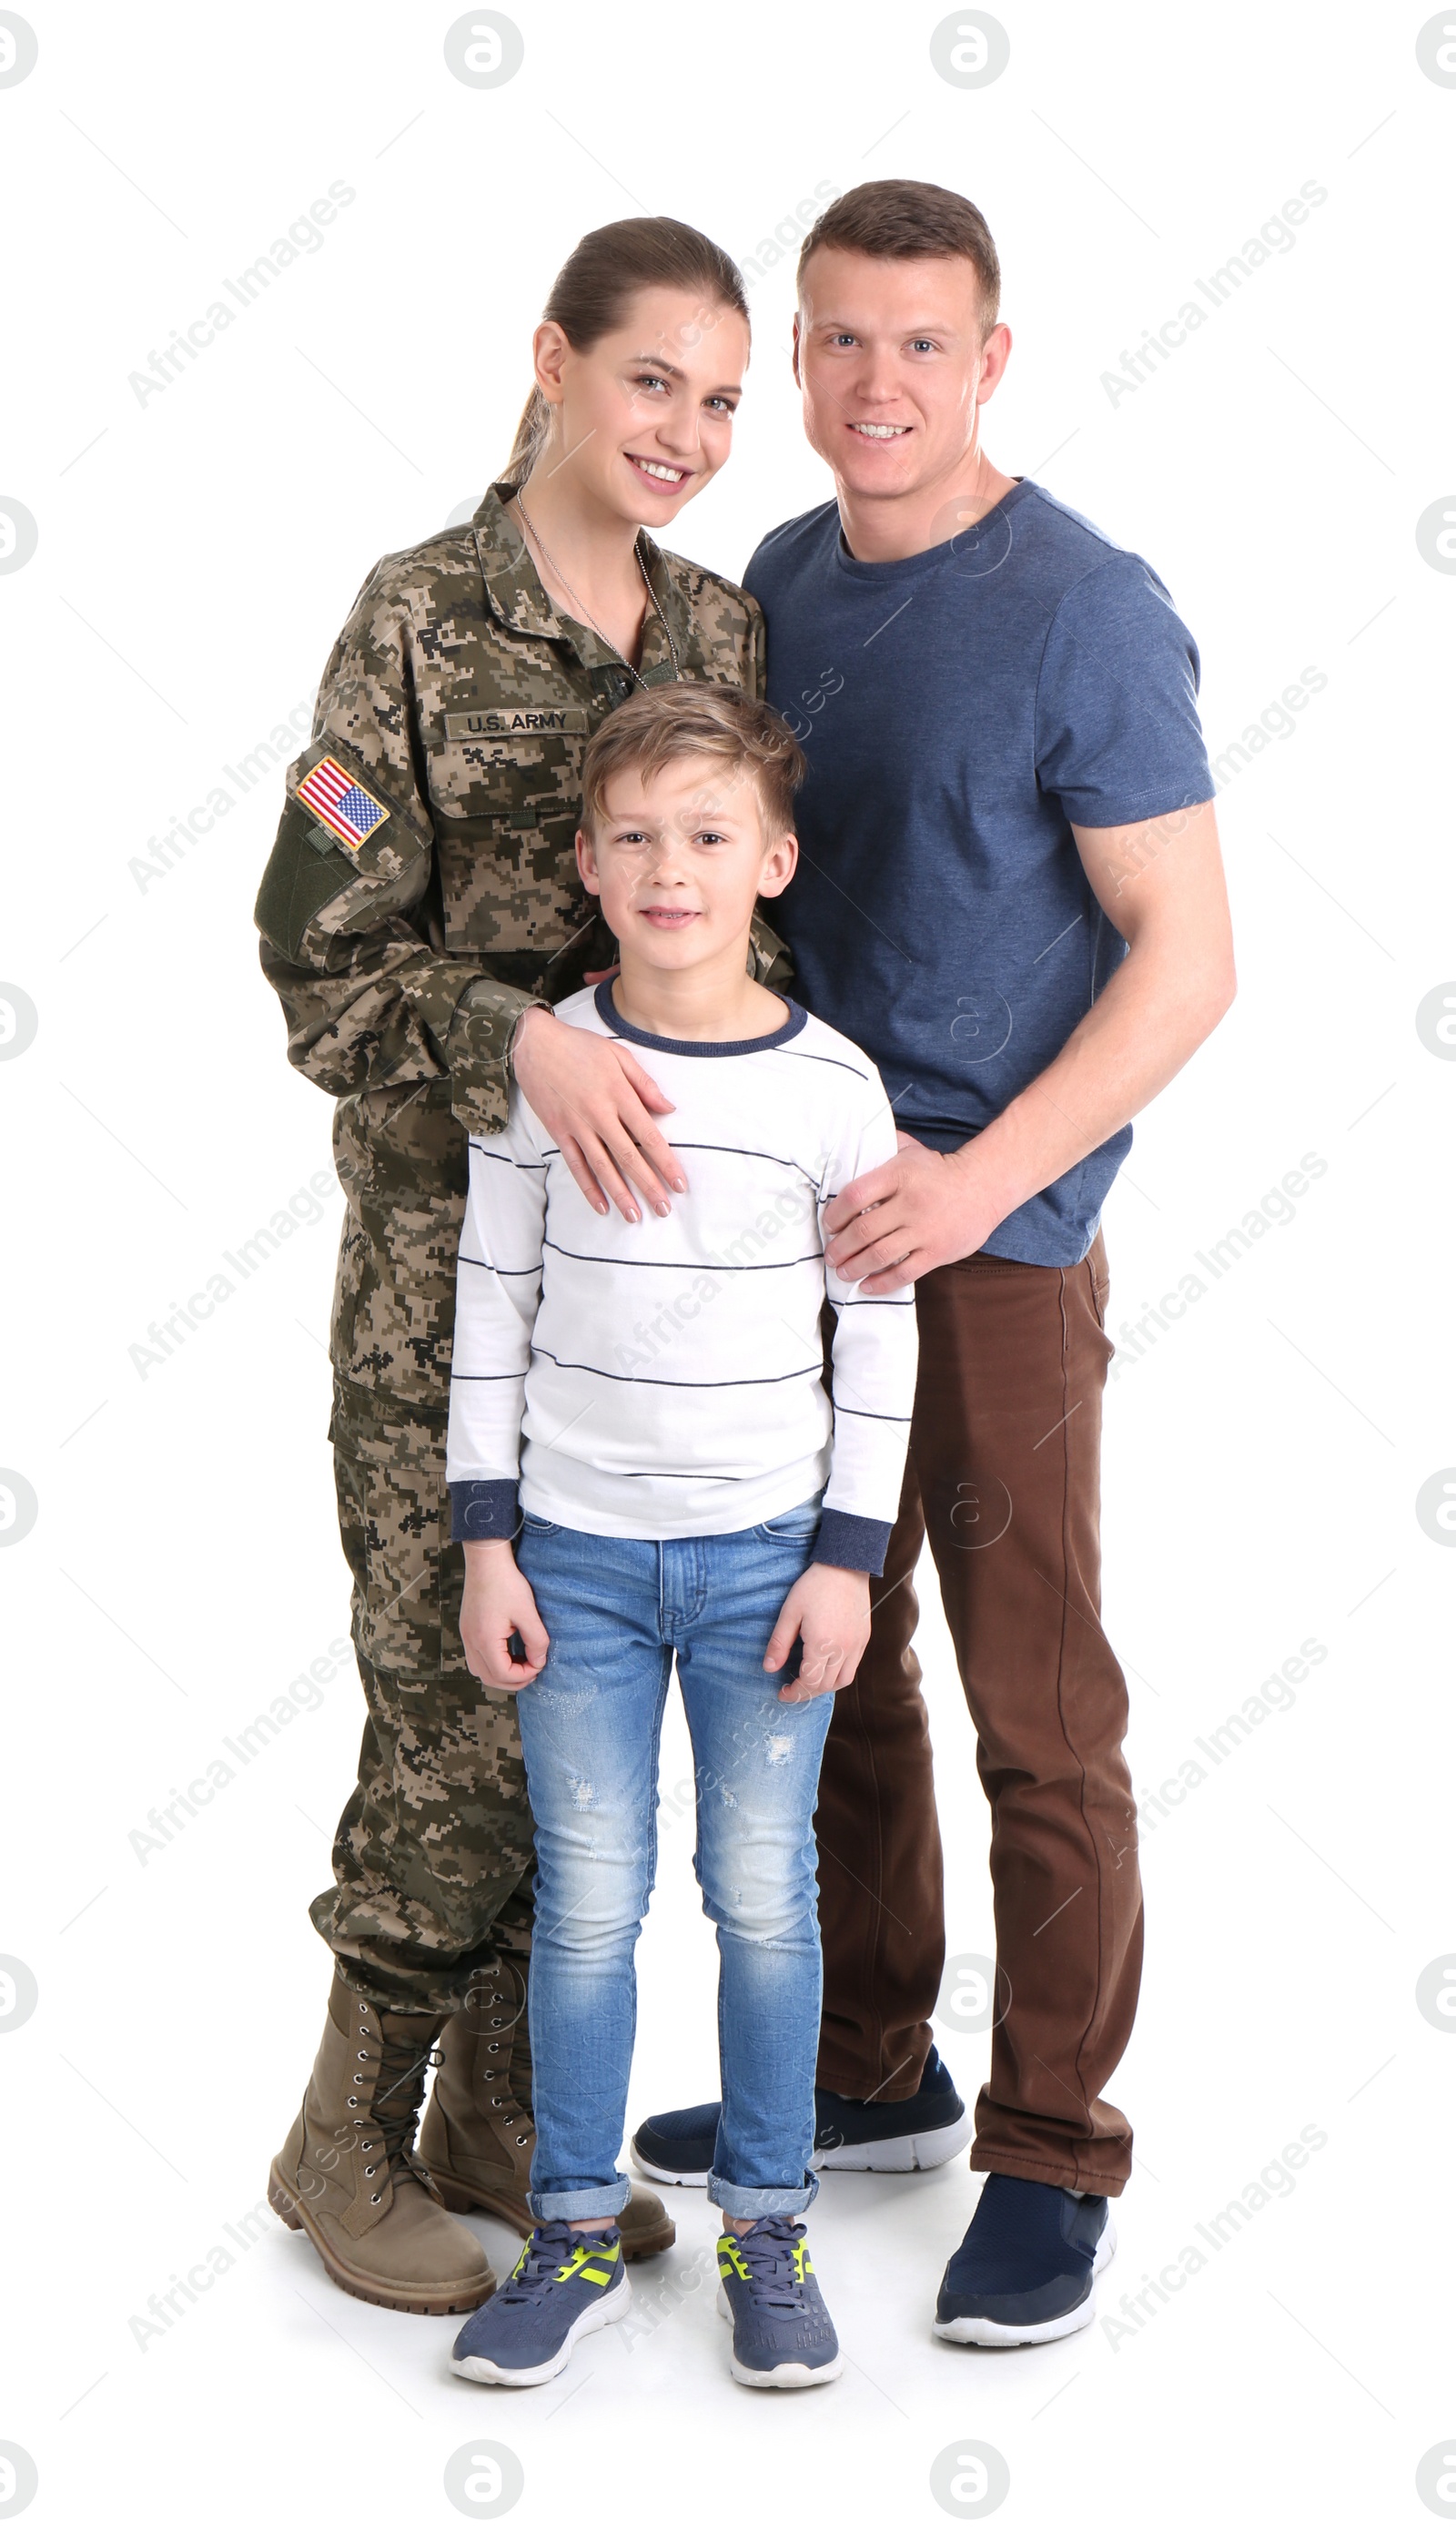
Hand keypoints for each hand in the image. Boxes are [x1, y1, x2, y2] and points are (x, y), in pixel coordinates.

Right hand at [459, 1540, 548, 1691]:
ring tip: (520, 1665)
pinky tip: (507, 1655)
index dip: (524, 1675)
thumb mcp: (528, 1613)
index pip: (503, 1674)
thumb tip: (539, 1661)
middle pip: (489, 1678)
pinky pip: (476, 1658)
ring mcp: (466, 1636)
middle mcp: (471, 1641)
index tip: (540, 1664)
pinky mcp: (467, 1629)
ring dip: (500, 1674)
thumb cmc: (506, 1582)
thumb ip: (536, 1641)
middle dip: (513, 1681)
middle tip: (533, 1672)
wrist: (486, 1561)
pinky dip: (492, 1664)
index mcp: (485, 1640)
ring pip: (480, 1671)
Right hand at [513, 1005, 683, 1221]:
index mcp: (619, 1094)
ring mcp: (577, 1126)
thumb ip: (645, 1085)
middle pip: (629, 1157)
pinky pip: (575, 1165)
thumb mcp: (619, 1056)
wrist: (534, 1044)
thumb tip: (669, 1109)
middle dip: (649, 1186)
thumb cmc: (580, 1046)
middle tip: (664, 1209)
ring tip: (635, 1217)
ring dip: (620, 1194)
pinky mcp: (558, 1132)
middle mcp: (599, 1114)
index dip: (666, 1162)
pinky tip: (601, 1206)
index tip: (679, 1183)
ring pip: (602, 1167)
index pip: (649, 1136)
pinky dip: (588, 1188)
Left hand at [764, 1563, 870, 1701]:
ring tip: (809, 1683)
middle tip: (791, 1690)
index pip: (809, 1682)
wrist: (845, 1566)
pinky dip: (838, 1675)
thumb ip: (779, 1643)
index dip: (794, 1693)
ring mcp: (856, 1645)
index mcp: (822, 1643)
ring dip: (824, 1688)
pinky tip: (826, 1669)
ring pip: (842, 1681)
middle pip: (825, 1686)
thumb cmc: (814, 1586)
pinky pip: (852, 1667)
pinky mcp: (864, 1639)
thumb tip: (769, 1668)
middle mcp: (843, 1649)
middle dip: (806, 1693)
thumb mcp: (789, 1612)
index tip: (781, 1693)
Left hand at [823, 1134, 1005, 1291]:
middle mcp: (911, 1203)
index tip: (829, 1224)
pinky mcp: (938, 1252)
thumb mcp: (910, 1150)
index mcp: (899, 1175)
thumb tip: (850, 1147)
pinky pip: (904, 1273)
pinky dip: (882, 1283)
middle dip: (840, 1247)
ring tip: (843, 1271)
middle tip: (831, 1255)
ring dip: (854, 1267)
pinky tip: (867, 1285)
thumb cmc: (938, 1170)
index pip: (855, 1195)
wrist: (984, 1185)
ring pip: (880, 1255)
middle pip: (864, 1230)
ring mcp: (925, 1230)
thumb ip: (881, 1148)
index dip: (835, 1213)